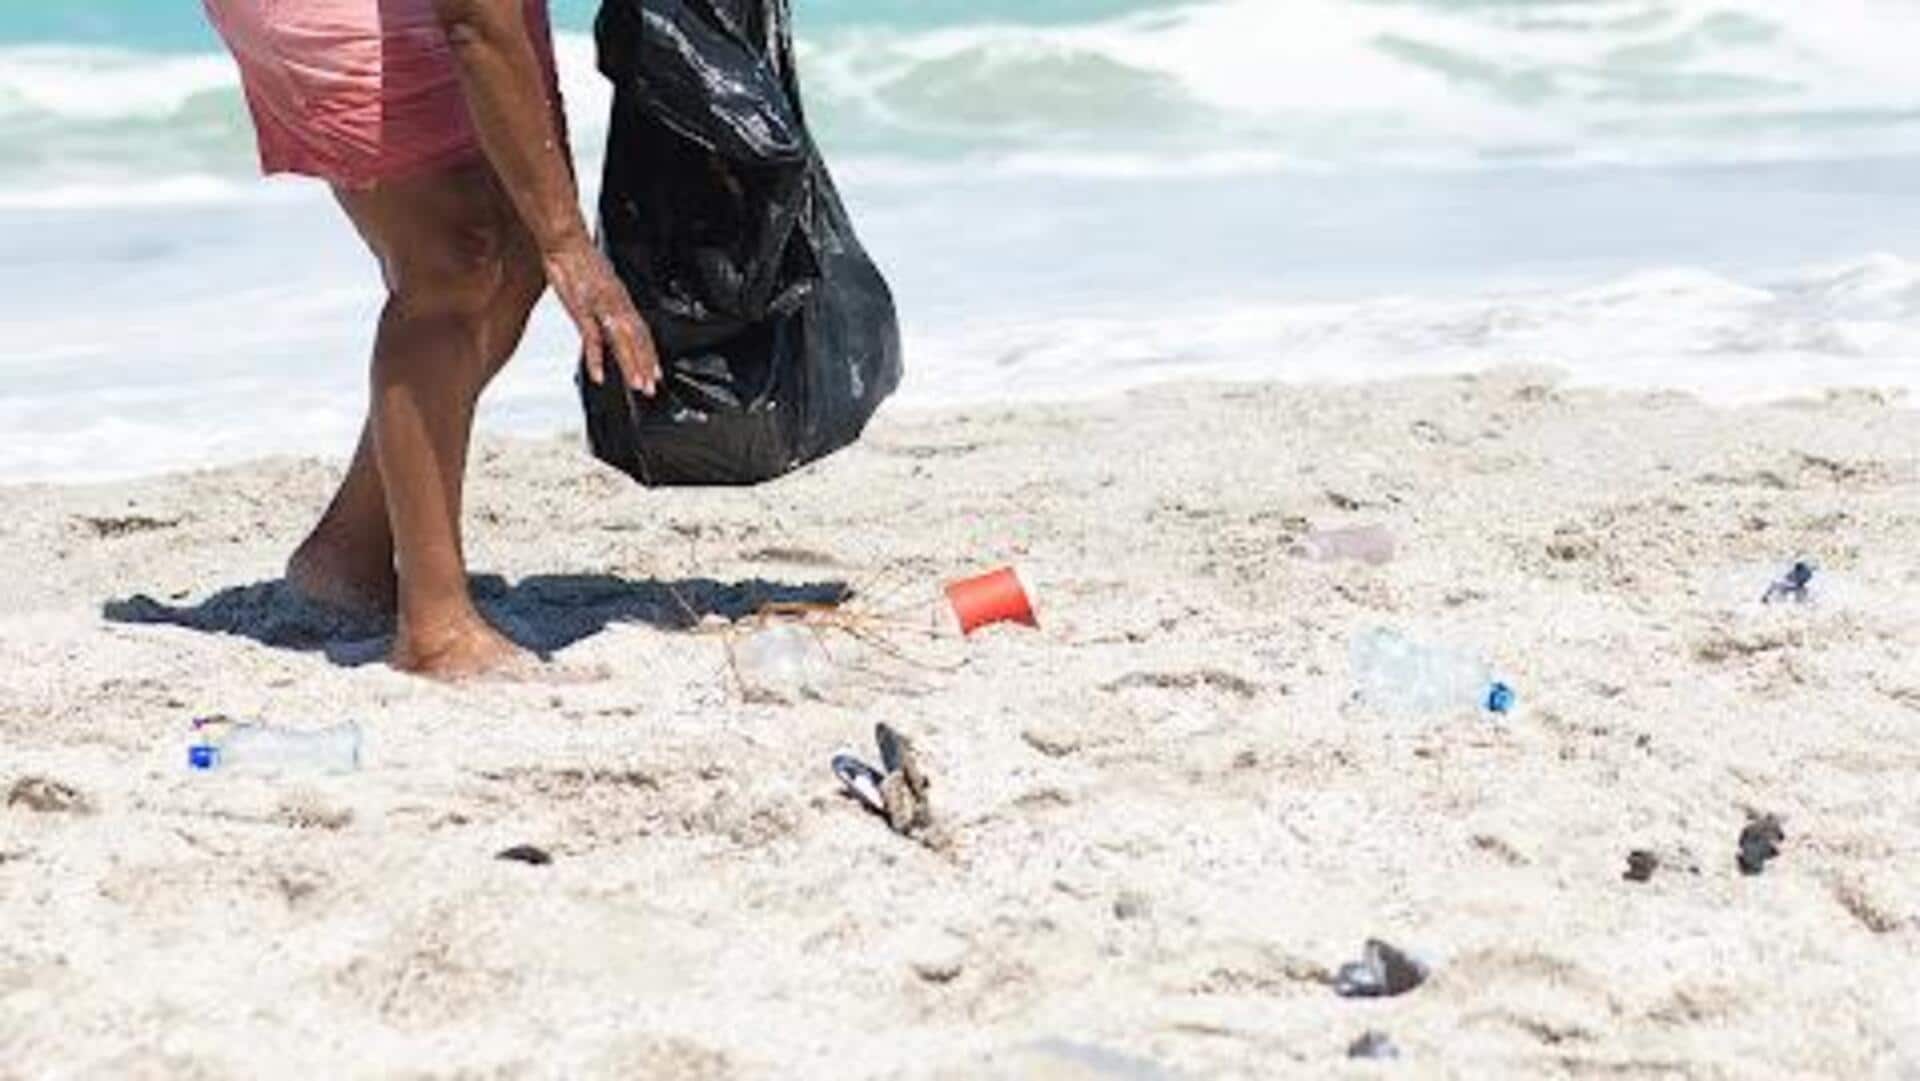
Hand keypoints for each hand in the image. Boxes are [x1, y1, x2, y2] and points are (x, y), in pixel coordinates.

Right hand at [544, 241, 660, 394]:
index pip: (641, 331)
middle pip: (637, 339)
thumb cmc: (579, 259)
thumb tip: (614, 312)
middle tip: (651, 387)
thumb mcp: (601, 281)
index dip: (649, 352)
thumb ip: (609, 299)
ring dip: (630, 364)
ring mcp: (601, 307)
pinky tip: (599, 375)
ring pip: (622, 341)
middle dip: (645, 365)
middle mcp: (617, 304)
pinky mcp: (582, 309)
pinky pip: (592, 338)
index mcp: (621, 299)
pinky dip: (596, 358)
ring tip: (637, 385)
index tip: (656, 372)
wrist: (566, 240)